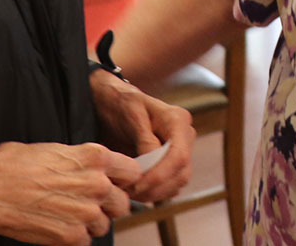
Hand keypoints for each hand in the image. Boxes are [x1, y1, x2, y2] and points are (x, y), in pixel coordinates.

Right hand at [0, 141, 139, 244]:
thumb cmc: (15, 163)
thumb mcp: (57, 149)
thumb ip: (83, 161)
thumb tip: (92, 169)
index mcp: (95, 157)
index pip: (132, 172)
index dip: (123, 179)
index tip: (115, 184)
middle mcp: (97, 184)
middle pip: (122, 203)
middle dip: (108, 205)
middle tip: (87, 202)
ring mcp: (86, 212)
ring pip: (105, 225)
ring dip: (91, 223)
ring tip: (67, 214)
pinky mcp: (72, 236)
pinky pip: (86, 241)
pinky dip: (74, 237)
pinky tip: (57, 226)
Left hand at [89, 68, 194, 202]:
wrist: (111, 102)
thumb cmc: (119, 102)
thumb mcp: (130, 114)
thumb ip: (145, 138)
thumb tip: (155, 163)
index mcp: (178, 119)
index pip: (179, 156)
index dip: (160, 176)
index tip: (136, 185)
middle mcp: (184, 135)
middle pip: (181, 173)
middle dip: (155, 188)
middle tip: (128, 193)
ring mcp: (180, 149)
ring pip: (177, 183)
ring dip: (154, 194)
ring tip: (128, 193)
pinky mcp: (171, 162)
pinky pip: (169, 186)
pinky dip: (153, 192)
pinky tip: (134, 190)